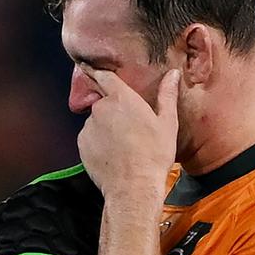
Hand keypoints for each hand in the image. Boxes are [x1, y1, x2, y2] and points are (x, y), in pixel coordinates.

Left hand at [75, 64, 180, 198]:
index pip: (104, 76)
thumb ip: (167, 95)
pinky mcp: (81, 145)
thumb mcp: (168, 123)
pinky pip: (89, 138)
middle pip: (103, 102)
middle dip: (113, 110)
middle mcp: (101, 109)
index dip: (98, 72)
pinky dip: (97, 143)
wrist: (133, 186)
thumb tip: (173, 73)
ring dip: (105, 128)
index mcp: (122, 98)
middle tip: (128, 126)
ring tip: (122, 145)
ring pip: (96, 122)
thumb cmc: (154, 154)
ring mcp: (88, 127)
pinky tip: (112, 155)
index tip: (90, 68)